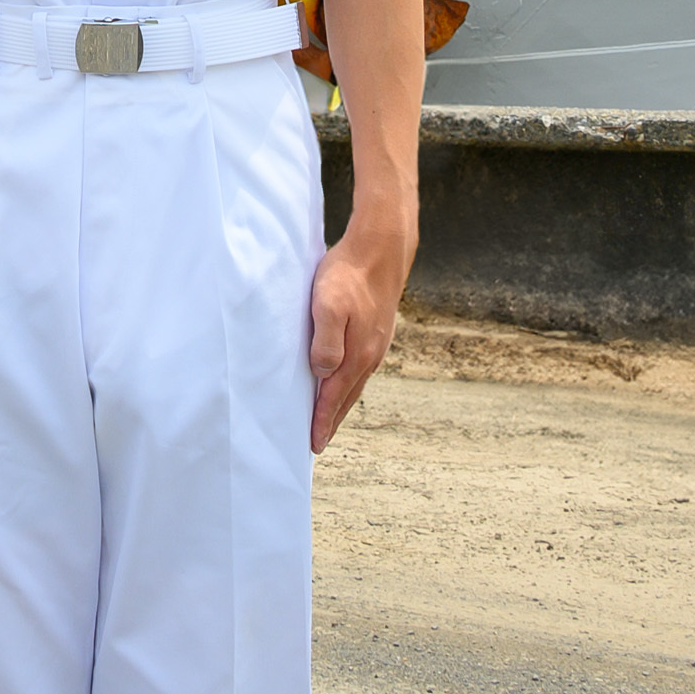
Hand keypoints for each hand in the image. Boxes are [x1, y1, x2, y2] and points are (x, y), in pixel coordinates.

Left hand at [307, 218, 411, 451]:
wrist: (381, 249)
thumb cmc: (348, 275)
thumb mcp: (328, 305)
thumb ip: (326, 342)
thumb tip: (323, 374)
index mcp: (357, 354)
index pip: (334, 397)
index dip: (322, 421)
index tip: (312, 444)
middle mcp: (369, 355)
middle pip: (347, 397)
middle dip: (332, 420)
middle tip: (319, 442)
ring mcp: (376, 344)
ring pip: (355, 383)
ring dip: (342, 403)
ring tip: (330, 417)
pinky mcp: (377, 331)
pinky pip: (361, 367)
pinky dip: (350, 382)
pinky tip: (345, 379)